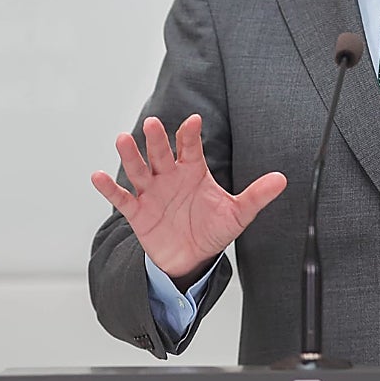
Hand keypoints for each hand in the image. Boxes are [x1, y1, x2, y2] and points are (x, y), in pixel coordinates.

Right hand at [91, 114, 286, 284]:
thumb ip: (256, 196)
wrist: (191, 258)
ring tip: (123, 140)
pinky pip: (122, 198)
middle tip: (152, 125)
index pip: (190, 147)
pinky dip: (109, 188)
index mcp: (193, 171)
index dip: (190, 135)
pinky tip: (98, 175)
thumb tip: (281, 180)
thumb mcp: (237, 213)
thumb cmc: (212, 229)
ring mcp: (152, 192)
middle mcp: (170, 176)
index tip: (193, 122)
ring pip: (139, 170)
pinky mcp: (138, 212)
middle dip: (157, 140)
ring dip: (130, 155)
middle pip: (161, 154)